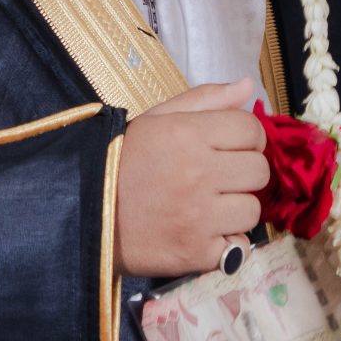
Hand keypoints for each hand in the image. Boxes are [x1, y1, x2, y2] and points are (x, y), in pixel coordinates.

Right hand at [117, 79, 265, 276]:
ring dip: (234, 209)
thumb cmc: (122, 161)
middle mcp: (199, 173)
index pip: (252, 130)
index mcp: (188, 134)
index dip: (246, 138)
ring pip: (252, 210)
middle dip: (242, 172)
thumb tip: (249, 87)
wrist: (82, 213)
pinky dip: (225, 245)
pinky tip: (201, 234)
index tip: (230, 147)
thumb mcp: (157, 118)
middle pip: (259, 170)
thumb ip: (205, 100)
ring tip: (205, 207)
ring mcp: (199, 217)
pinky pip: (239, 247)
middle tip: (216, 178)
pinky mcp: (196, 253)